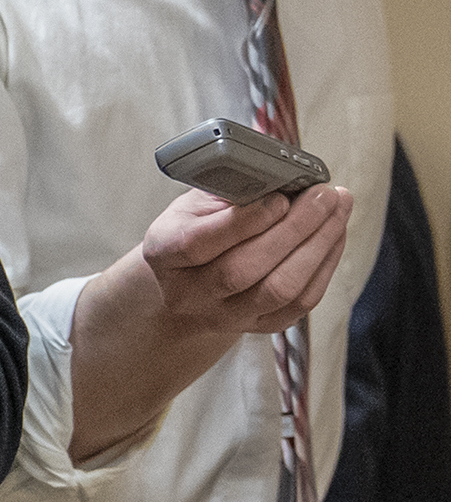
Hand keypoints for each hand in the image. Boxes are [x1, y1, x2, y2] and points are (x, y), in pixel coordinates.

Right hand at [68, 182, 353, 458]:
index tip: (281, 198)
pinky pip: (300, 303)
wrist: (186, 284)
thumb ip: (228, 191)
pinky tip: (334, 236)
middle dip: (294, 229)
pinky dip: (325, 266)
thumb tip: (282, 174)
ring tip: (338, 210)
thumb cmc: (194, 231)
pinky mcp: (258, 326)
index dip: (243, 222)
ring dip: (318, 247)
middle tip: (325, 195)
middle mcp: (189, 293)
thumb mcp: (194, 206)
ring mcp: (224, 315)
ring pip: (279, 290)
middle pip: (243, 270)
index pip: (198, 244)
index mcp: (164, 254)